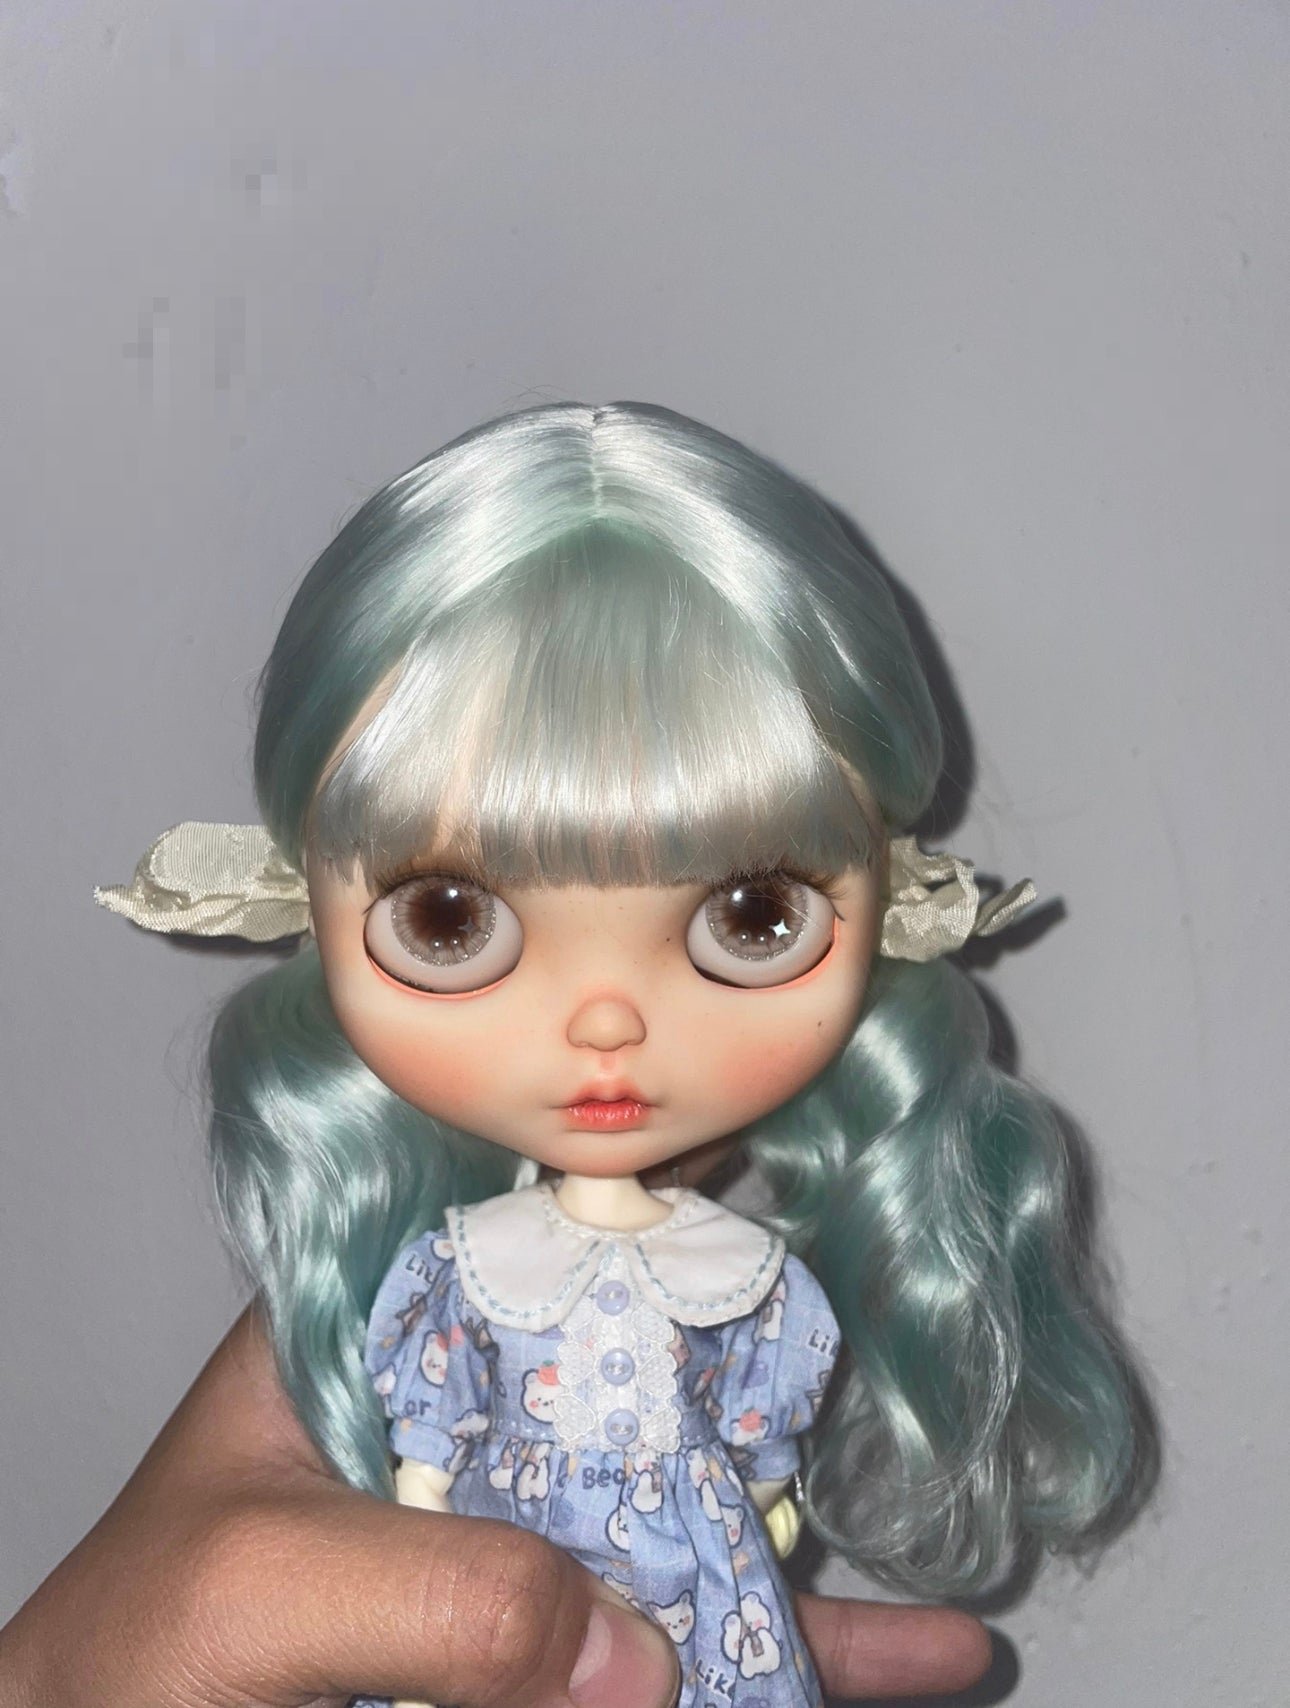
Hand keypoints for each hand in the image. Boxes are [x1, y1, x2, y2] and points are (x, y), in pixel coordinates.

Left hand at [0, 1307, 989, 1707]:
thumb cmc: (128, 1663)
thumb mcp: (256, 1588)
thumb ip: (429, 1590)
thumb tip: (630, 1653)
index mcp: (385, 1343)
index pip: (538, 1246)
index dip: (655, 1214)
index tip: (782, 1187)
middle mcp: (469, 1425)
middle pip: (646, 1390)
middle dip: (769, 1395)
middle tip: (888, 1388)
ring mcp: (511, 1540)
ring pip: (682, 1527)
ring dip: (804, 1567)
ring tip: (935, 1626)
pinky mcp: (536, 1645)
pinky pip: (672, 1647)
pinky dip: (779, 1661)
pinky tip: (888, 1677)